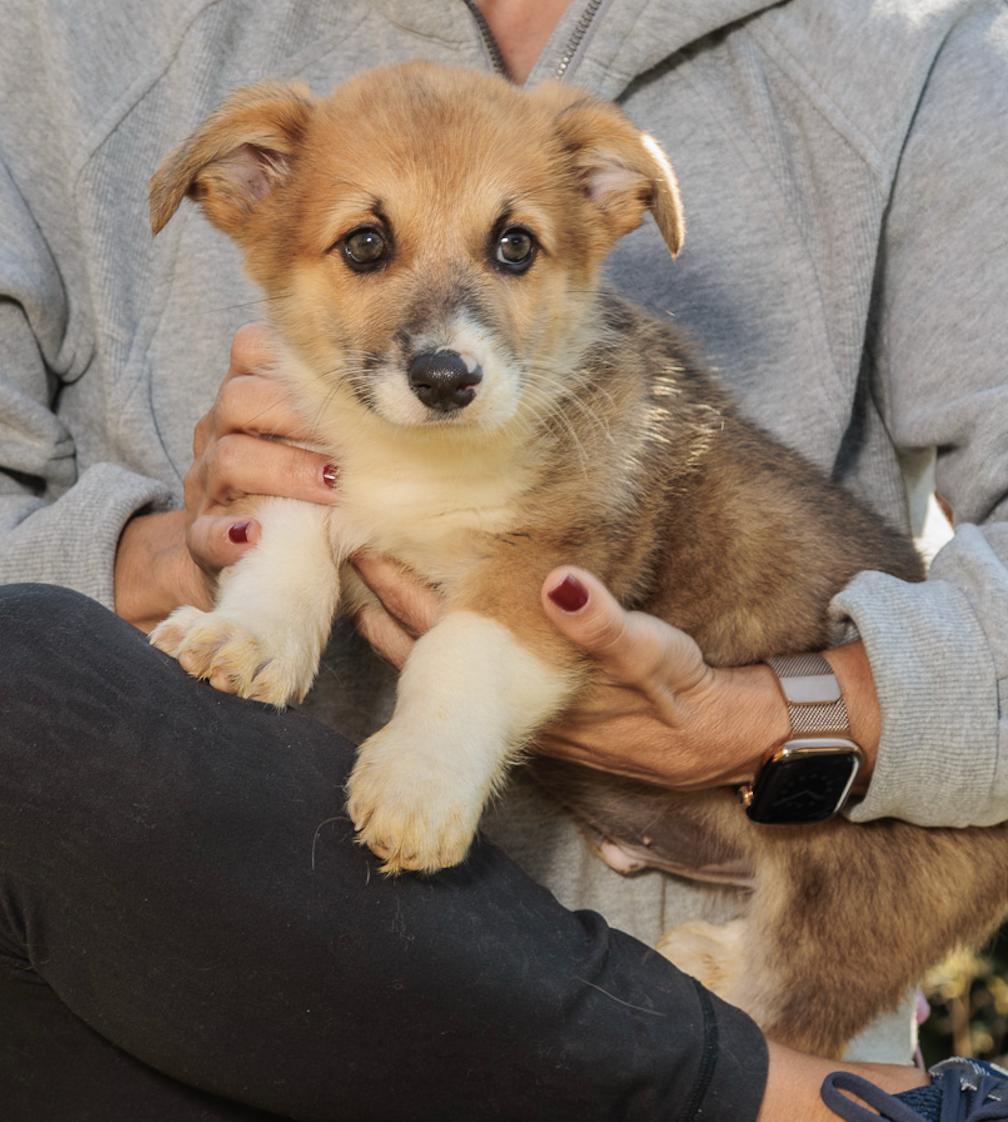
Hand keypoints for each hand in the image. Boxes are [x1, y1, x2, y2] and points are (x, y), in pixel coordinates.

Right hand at [115, 323, 341, 630]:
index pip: (250, 349)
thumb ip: (346, 424)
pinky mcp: (200, 539)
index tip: (345, 384)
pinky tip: (254, 536)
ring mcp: (207, 486)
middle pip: (239, 399)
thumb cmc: (302, 496)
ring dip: (285, 471)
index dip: (291, 359)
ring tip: (332, 491)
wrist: (250, 565)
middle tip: (351, 443)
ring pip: (229, 458)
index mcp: (246, 402)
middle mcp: (219, 434)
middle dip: (298, 417)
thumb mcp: (318, 450)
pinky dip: (227, 534)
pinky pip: (202, 533)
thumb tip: (418, 406)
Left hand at [350, 556, 788, 789]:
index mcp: (525, 685)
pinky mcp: (540, 709)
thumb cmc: (690, 698)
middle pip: (424, 649)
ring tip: (361, 588)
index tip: (360, 545)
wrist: (728, 745)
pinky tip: (430, 623)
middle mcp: (510, 705)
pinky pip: (468, 674)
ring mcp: (521, 709)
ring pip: (439, 667)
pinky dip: (438, 645)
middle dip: (385, 600)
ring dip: (401, 627)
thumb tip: (556, 580)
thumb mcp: (657, 654)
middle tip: (344, 549)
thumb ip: (605, 622)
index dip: (397, 591)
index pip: (438, 634)